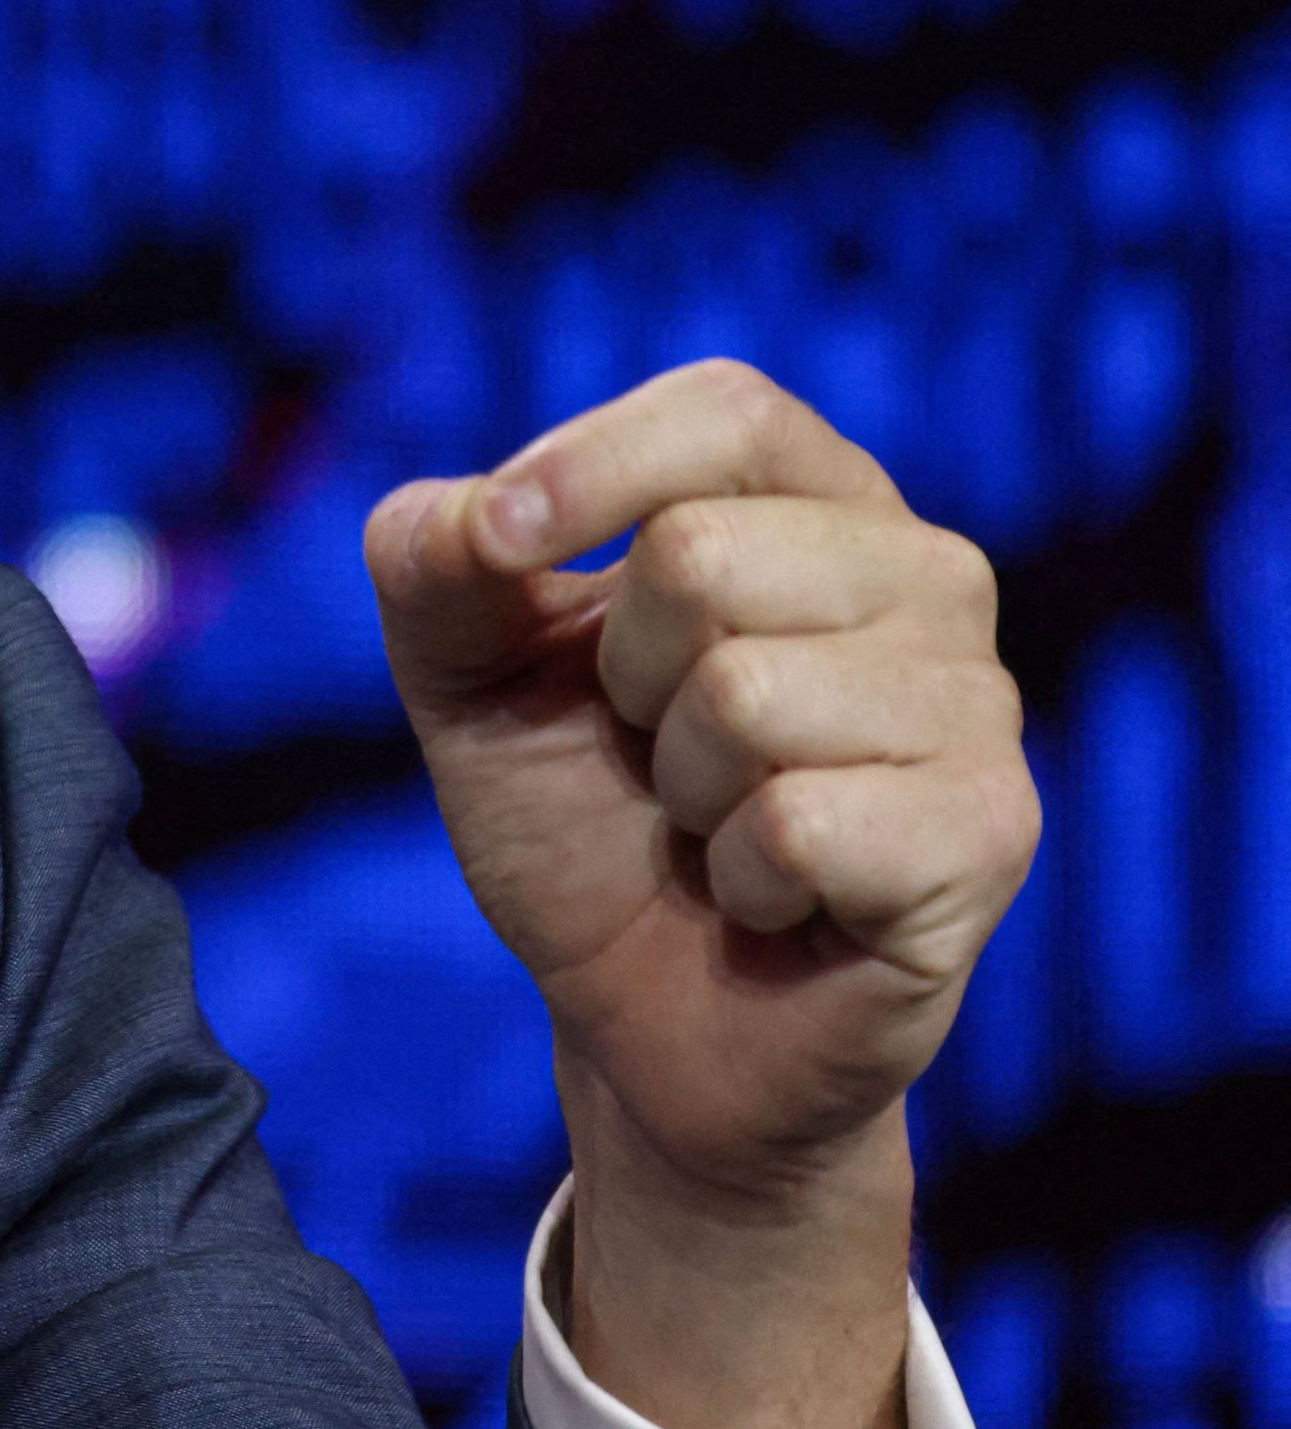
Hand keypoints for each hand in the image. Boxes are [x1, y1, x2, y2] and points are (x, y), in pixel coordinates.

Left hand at [365, 358, 1037, 1428]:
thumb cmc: (578, 815)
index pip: (726, 409)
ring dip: (682, 785)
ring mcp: (975, 702)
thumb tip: (474, 517)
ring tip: (715, 822)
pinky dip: (738, 875)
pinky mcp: (991, 831)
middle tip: (657, 751)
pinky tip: (770, 898)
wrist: (639, 1019)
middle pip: (706, 554)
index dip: (593, 465)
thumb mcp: (466, 674)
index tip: (499, 543)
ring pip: (748, 692)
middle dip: (625, 679)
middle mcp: (923, 574)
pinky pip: (801, 819)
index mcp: (808, 497)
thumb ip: (436, 562)